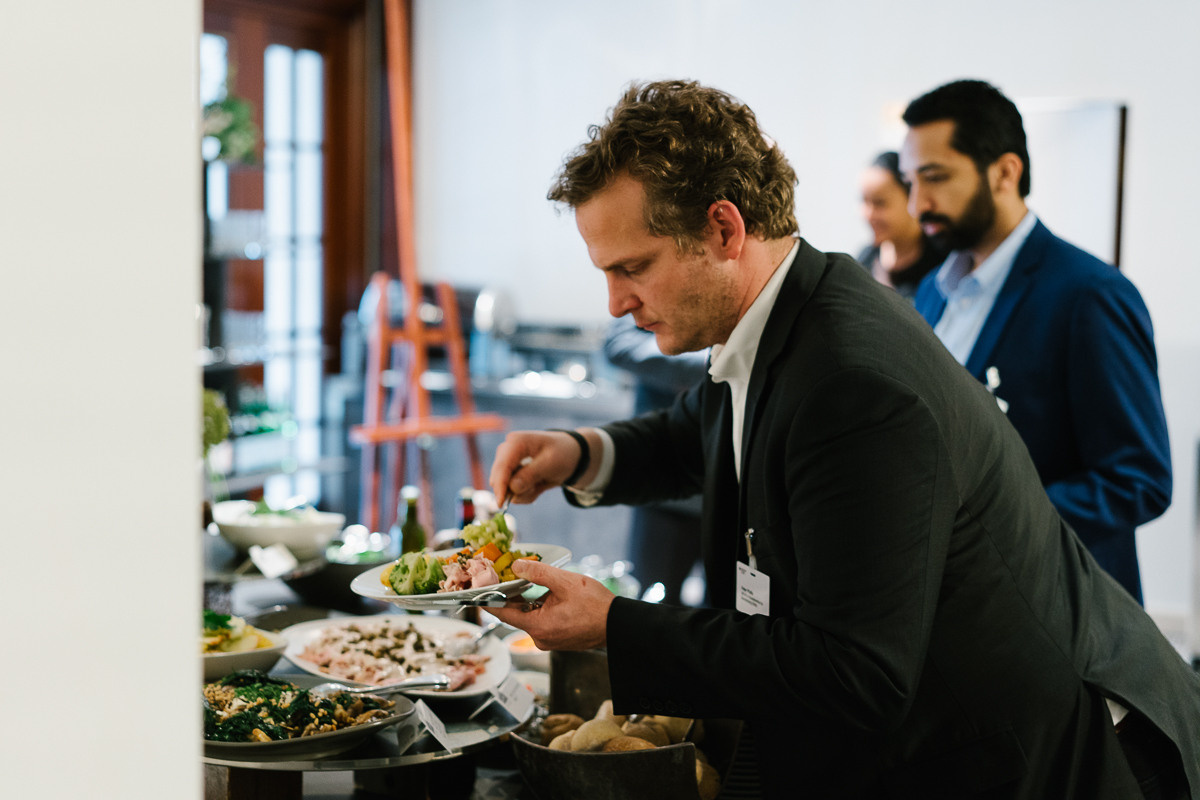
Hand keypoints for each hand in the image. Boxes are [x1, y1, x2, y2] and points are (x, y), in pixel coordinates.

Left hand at [488, 559, 613, 650]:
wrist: (618, 624)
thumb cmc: (596, 606)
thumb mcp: (565, 582)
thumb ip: (538, 572)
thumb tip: (517, 566)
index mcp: (538, 626)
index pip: (503, 613)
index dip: (489, 599)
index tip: (478, 588)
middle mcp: (540, 638)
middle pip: (515, 614)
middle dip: (508, 595)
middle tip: (501, 576)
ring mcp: (549, 639)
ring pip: (528, 616)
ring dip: (524, 600)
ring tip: (521, 579)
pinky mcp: (557, 638)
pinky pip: (540, 620)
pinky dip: (537, 607)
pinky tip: (542, 593)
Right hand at [489, 430, 584, 504]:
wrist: (570, 455)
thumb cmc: (562, 454)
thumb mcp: (551, 463)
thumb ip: (530, 475)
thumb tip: (512, 488)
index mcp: (516, 442)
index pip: (502, 466)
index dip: (500, 486)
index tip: (501, 504)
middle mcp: (507, 451)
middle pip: (498, 479)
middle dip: (517, 490)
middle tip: (537, 486)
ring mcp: (507, 463)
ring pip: (505, 489)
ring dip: (524, 492)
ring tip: (540, 483)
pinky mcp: (510, 474)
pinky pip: (512, 492)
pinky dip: (526, 493)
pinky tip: (537, 485)